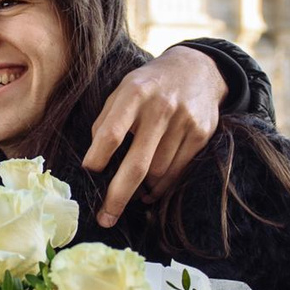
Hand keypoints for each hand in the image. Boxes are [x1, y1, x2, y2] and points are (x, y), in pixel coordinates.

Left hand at [82, 45, 225, 227]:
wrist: (197, 70)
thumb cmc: (149, 85)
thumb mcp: (123, 90)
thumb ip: (107, 120)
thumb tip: (94, 160)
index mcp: (134, 93)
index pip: (111, 134)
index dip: (97, 159)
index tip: (88, 174)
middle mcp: (160, 108)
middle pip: (136, 164)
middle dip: (118, 196)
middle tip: (105, 219)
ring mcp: (184, 122)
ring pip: (157, 172)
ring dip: (141, 188)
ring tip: (132, 192)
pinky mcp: (201, 134)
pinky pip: (177, 171)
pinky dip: (161, 186)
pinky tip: (151, 189)